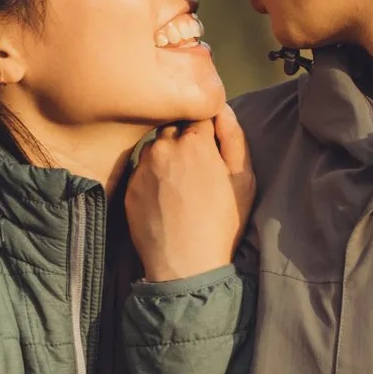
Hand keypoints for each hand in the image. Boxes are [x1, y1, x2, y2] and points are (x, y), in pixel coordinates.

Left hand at [126, 102, 252, 283]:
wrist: (185, 265)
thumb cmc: (222, 224)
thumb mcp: (243, 180)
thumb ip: (234, 137)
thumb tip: (222, 108)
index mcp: (195, 142)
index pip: (198, 114)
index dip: (206, 128)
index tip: (211, 145)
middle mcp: (164, 147)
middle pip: (173, 128)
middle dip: (184, 140)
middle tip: (196, 168)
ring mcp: (142, 167)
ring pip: (154, 148)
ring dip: (165, 157)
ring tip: (179, 185)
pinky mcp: (129, 187)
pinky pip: (141, 171)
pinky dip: (151, 178)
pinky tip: (164, 200)